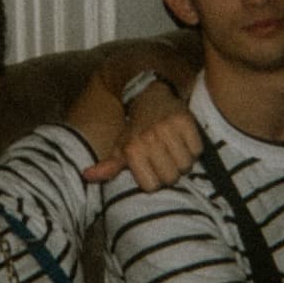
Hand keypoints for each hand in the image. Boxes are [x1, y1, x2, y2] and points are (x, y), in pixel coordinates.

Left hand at [81, 82, 201, 189]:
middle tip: (165, 160)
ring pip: (186, 165)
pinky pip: (197, 149)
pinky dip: (193, 148)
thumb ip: (107, 167)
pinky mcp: (185, 120)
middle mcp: (149, 138)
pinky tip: (183, 141)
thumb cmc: (134, 128)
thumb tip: (86, 176)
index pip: (151, 186)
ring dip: (183, 161)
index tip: (152, 170)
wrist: (148, 95)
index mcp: (132, 149)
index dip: (154, 181)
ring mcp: (168, 128)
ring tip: (174, 150)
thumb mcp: (119, 147)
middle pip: (171, 178)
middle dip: (170, 173)